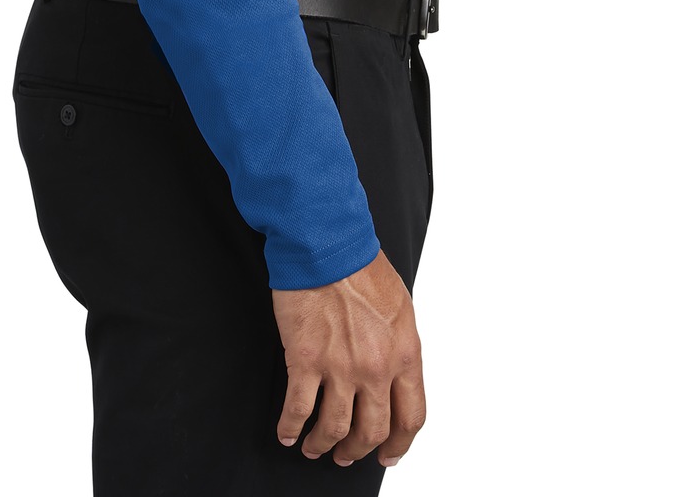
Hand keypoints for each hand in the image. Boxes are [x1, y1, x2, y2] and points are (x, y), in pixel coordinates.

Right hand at [271, 246, 424, 467]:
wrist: (326, 242)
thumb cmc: (359, 263)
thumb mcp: (398, 307)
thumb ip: (397, 344)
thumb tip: (391, 371)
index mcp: (405, 353)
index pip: (411, 416)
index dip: (399, 443)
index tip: (388, 454)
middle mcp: (376, 368)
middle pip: (373, 431)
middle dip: (358, 450)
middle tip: (347, 455)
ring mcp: (340, 367)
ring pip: (335, 428)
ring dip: (324, 444)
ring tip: (314, 447)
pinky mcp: (304, 361)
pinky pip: (298, 409)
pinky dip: (291, 428)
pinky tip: (287, 432)